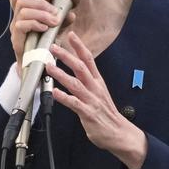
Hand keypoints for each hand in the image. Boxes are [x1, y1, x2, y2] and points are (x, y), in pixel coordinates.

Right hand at [9, 0, 66, 74]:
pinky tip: (44, 28)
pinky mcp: (16, 41)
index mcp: (23, 15)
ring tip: (52, 21)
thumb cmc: (43, 47)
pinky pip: (21, 26)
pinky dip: (34, 24)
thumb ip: (62, 21)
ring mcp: (16, 30)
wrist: (36, 68)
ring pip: (22, 12)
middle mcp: (17, 20)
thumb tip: (70, 15)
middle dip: (40, 4)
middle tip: (54, 13)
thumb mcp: (54, 31)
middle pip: (21, 1)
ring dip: (40, 14)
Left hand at [45, 32, 146, 168]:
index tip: (71, 34)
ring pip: (76, 84)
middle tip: (54, 47)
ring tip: (49, 67)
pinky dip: (64, 97)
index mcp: (97, 82)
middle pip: (81, 68)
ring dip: (61, 74)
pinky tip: (55, 92)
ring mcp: (92, 100)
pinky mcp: (88, 113)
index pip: (89, 60)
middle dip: (67, 56)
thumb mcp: (98, 93)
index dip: (80, 47)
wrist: (120, 134)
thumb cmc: (106, 114)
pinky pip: (75, 104)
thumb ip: (86, 82)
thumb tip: (74, 71)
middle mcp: (95, 88)